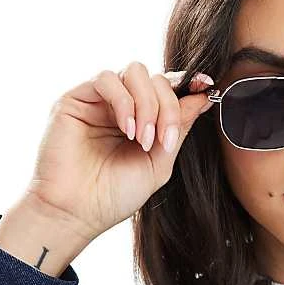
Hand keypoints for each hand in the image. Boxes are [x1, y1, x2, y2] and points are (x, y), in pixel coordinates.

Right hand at [24, 63, 214, 240]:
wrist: (77, 212)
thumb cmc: (114, 195)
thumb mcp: (159, 163)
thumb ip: (178, 129)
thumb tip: (203, 97)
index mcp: (142, 120)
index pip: (168, 89)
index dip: (188, 84)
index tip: (207, 87)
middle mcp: (122, 106)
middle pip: (156, 78)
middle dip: (168, 108)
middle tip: (163, 141)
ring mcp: (99, 101)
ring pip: (134, 72)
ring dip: (147, 105)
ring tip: (143, 140)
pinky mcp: (76, 99)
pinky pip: (107, 79)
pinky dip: (125, 102)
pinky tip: (126, 130)